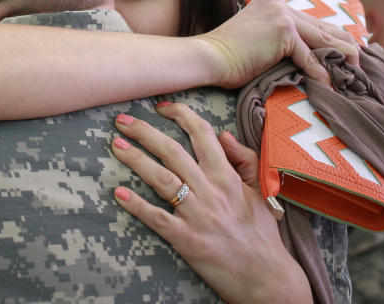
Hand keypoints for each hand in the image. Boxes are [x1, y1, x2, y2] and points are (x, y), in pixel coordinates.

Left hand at [111, 102, 310, 303]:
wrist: (267, 277)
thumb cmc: (262, 233)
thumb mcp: (260, 191)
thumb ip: (244, 159)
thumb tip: (223, 135)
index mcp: (227, 176)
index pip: (202, 134)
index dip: (180, 115)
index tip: (161, 107)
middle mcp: (211, 190)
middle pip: (173, 151)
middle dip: (144, 132)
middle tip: (122, 121)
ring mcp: (198, 215)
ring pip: (161, 179)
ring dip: (136, 159)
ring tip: (116, 145)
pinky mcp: (187, 240)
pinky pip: (157, 219)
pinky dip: (137, 206)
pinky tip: (118, 193)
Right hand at [195, 0, 359, 87]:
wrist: (207, 58)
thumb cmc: (229, 57)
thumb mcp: (260, 42)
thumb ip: (282, 41)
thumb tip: (310, 57)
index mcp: (274, 2)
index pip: (312, 22)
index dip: (334, 38)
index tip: (349, 53)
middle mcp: (280, 3)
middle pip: (323, 28)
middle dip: (344, 48)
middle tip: (359, 67)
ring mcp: (281, 15)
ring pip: (322, 39)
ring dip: (340, 59)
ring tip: (353, 76)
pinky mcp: (282, 31)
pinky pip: (308, 56)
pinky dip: (319, 72)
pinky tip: (329, 85)